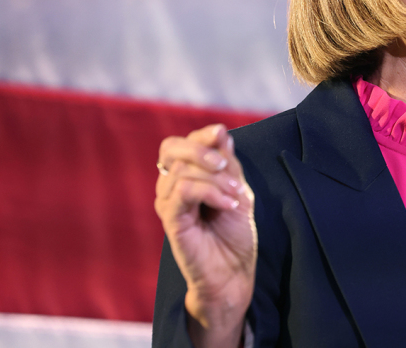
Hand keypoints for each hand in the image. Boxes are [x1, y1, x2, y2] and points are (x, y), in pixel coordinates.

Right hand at [155, 124, 256, 346]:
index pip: (181, 143)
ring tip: (235, 195)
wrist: (232, 271)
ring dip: (216, 178)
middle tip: (225, 164)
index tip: (221, 133)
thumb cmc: (234, 233)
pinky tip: (228, 203)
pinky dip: (210, 192)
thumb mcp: (237, 189)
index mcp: (184, 176)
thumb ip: (228, 164)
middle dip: (201, 149)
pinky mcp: (169, 220)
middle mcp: (170, 186)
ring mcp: (167, 202)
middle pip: (170, 148)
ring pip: (182, 170)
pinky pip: (183, 191)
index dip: (200, 134)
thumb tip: (221, 134)